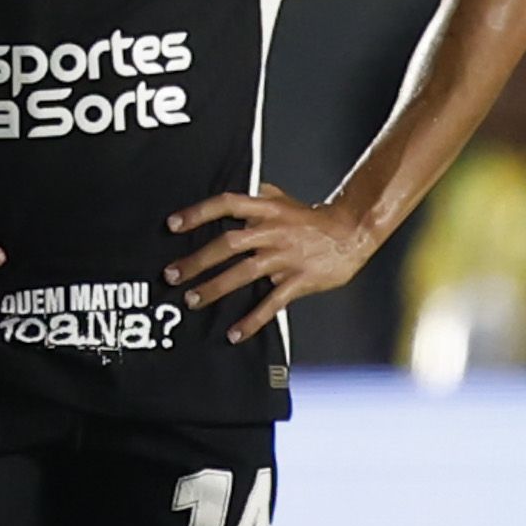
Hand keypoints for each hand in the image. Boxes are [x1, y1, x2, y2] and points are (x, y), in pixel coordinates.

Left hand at [164, 183, 377, 342]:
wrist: (353, 233)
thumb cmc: (314, 219)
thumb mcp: (285, 200)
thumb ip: (261, 196)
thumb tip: (242, 191)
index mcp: (268, 209)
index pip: (228, 204)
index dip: (199, 213)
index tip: (173, 225)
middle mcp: (273, 231)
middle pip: (229, 243)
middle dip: (198, 260)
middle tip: (172, 276)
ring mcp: (286, 256)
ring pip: (245, 273)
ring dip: (216, 288)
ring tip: (192, 300)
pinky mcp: (299, 280)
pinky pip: (272, 303)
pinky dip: (252, 320)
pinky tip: (235, 333)